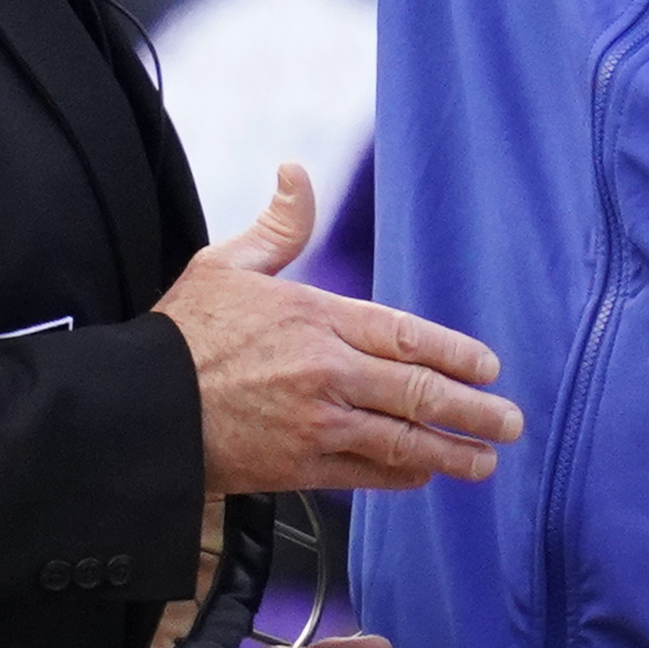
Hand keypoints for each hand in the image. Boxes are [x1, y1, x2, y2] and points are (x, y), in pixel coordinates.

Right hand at [157, 164, 520, 493]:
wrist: (140, 408)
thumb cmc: (182, 335)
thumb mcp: (226, 265)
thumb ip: (277, 226)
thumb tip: (295, 172)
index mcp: (316, 317)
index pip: (407, 335)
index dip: (456, 353)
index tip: (489, 367)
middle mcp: (327, 371)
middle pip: (419, 392)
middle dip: (472, 410)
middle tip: (509, 422)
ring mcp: (316, 423)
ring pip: (402, 439)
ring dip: (451, 452)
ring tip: (484, 461)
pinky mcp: (297, 466)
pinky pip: (365, 473)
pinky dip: (401, 474)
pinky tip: (425, 474)